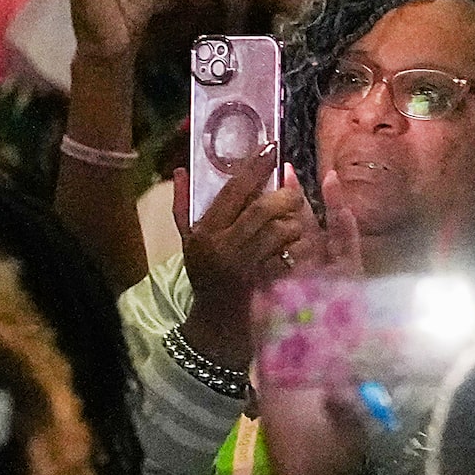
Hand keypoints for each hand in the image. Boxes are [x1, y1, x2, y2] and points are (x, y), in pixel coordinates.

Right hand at [173, 141, 314, 370]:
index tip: (272, 147)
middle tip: (292, 193)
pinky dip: (294, 251)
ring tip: (293, 225)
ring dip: (293, 225)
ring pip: (281, 231)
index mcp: (204, 232)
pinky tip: (293, 251)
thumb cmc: (204, 278)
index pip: (232, 191)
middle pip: (263, 208)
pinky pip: (288, 257)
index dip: (254, 167)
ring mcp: (245, 268)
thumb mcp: (188, 243)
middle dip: (284, 196)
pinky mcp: (264, 286)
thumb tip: (180, 170)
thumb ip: (183, 206)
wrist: (215, 327)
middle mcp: (222, 247)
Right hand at [250, 180, 371, 474]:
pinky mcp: (268, 355)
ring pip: (286, 278)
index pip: (352, 274)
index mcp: (353, 333)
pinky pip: (259, 313)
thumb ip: (355, 404)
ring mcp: (293, 337)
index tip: (342, 202)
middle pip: (317, 264)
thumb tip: (354, 391)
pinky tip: (246, 255)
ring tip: (270, 202)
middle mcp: (325, 327)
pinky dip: (254, 286)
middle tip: (297, 182)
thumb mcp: (357, 421)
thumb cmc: (341, 449)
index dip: (347, 239)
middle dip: (309, 224)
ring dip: (280, 243)